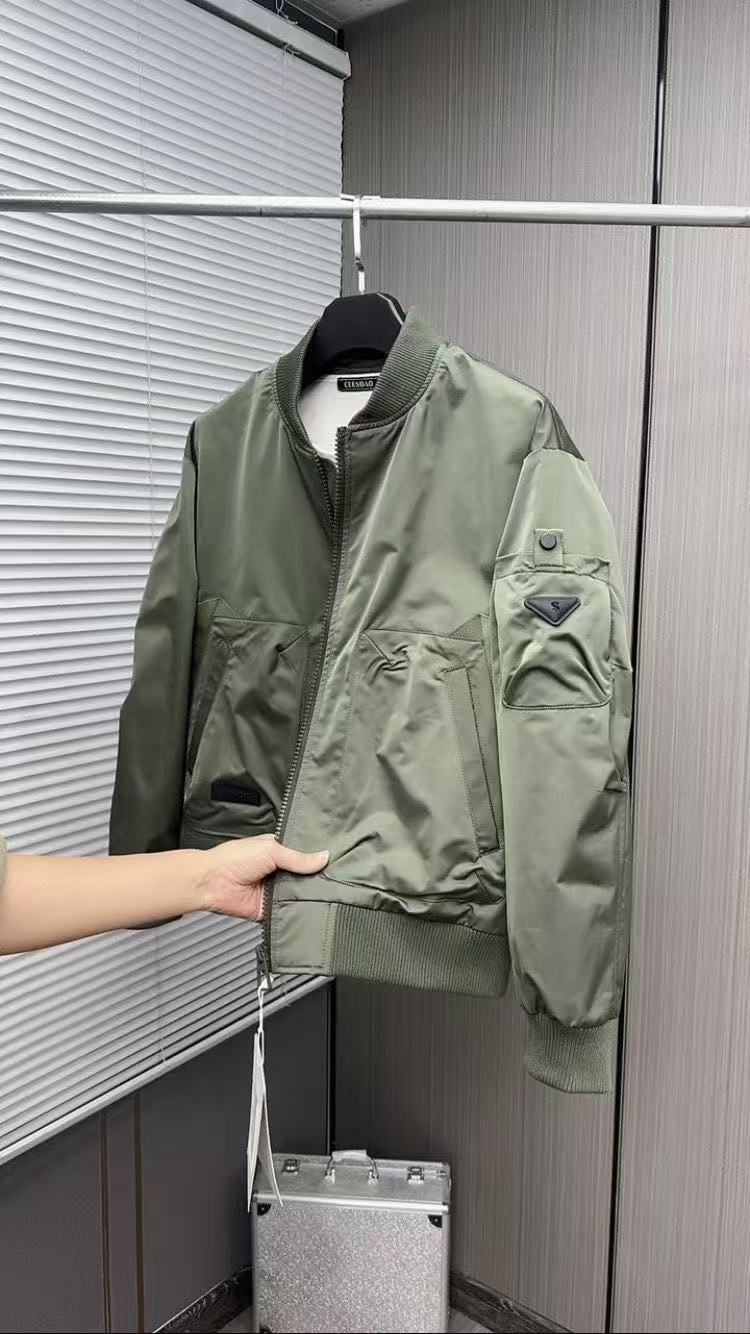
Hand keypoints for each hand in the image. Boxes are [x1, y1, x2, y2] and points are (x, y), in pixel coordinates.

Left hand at [197, 834, 328, 921]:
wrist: (212, 882)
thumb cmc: (233, 858)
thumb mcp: (271, 849)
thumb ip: (298, 858)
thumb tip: (324, 857)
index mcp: (278, 852)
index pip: (304, 856)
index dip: (318, 859)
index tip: (339, 860)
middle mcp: (278, 872)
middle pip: (305, 876)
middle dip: (317, 878)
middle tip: (339, 880)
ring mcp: (275, 891)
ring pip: (299, 894)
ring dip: (309, 895)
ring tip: (331, 894)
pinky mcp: (270, 909)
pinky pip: (288, 911)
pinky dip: (298, 911)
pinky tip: (313, 909)